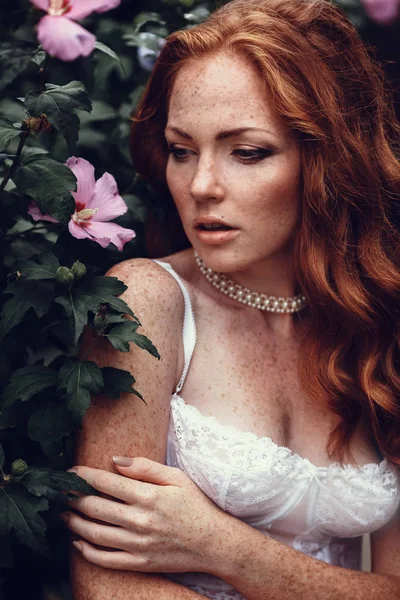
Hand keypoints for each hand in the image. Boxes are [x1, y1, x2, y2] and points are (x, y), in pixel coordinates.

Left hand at [62, 457, 229, 573]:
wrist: (214, 543)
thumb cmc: (196, 505)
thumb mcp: (177, 477)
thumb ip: (146, 467)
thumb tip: (116, 459)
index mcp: (149, 496)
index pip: (107, 483)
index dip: (84, 475)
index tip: (71, 470)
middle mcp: (140, 521)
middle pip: (95, 508)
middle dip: (72, 497)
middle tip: (60, 491)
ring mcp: (138, 545)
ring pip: (95, 534)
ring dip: (74, 522)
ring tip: (64, 513)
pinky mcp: (139, 564)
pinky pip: (105, 560)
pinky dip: (87, 551)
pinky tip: (78, 542)